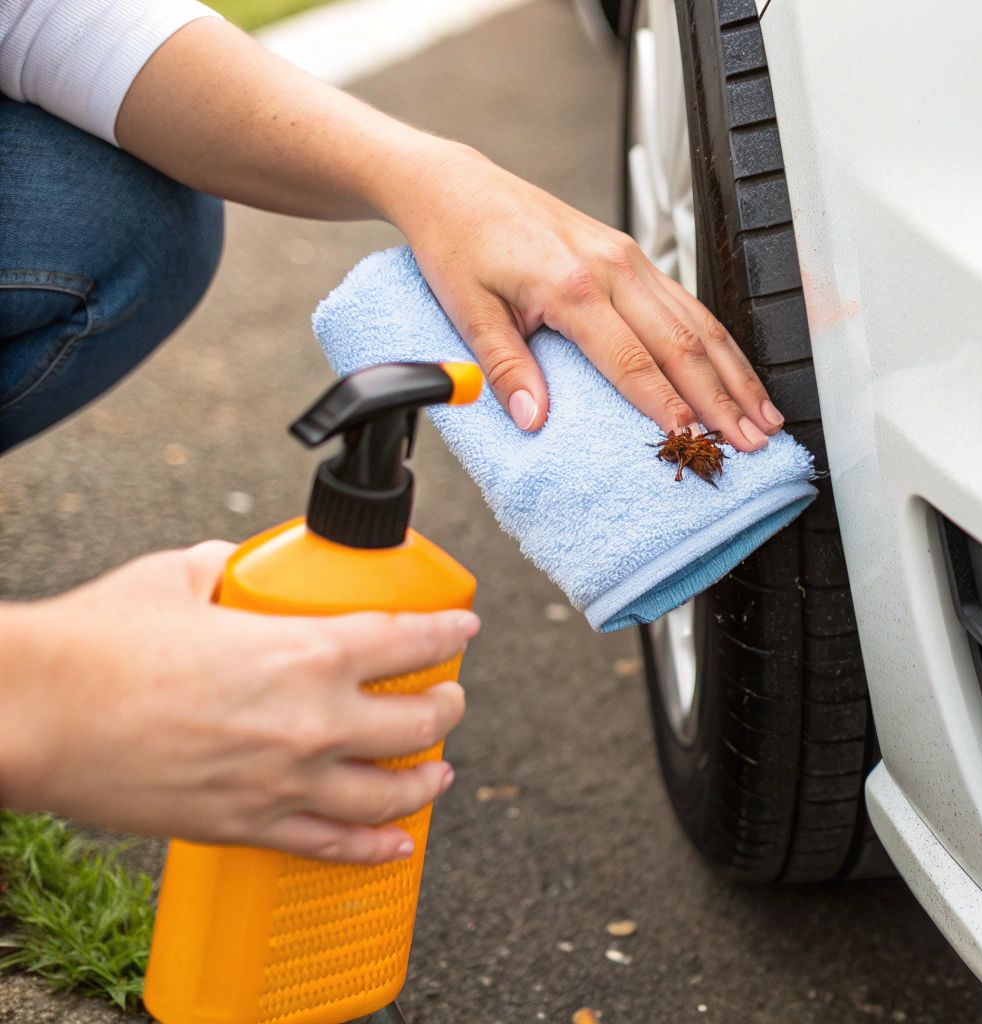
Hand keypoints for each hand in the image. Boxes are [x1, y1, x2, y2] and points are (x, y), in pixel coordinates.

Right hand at [0, 543, 474, 864]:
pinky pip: (331, 844)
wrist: (36, 716)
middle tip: (447, 700)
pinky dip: (371, 848)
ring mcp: (286, 780)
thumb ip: (233, 570)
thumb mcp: (184, 575)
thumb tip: (243, 569)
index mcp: (309, 651)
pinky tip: (393, 844)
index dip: (448, 633)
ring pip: (390, 791)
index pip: (412, 640)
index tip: (462, 630)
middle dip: (446, 708)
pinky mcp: (249, 825)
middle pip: (420, 723)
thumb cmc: (99, 644)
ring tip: (437, 772)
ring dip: (424, 780)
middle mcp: (314, 721)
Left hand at [382, 144, 784, 449]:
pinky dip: (720, 344)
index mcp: (572, 283)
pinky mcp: (633, 256)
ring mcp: (629, 258)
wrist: (458, 189)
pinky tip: (737, 373)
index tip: (693, 440)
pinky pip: (689, 303)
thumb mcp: (467, 311)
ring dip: (735, 373)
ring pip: (699, 322)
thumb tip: (533, 418)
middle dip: (722, 398)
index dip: (667, 405)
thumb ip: (505, 367)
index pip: (633, 360)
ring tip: (762, 416)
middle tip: (750, 441)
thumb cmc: (460, 242)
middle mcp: (612, 267)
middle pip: (683, 343)